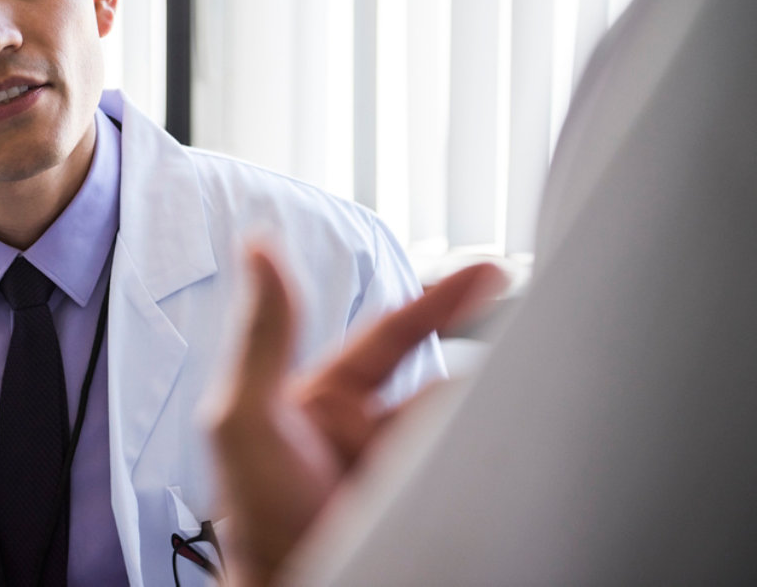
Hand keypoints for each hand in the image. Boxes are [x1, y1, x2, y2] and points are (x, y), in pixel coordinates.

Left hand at [207, 245, 505, 586]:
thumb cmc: (255, 519)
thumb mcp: (246, 417)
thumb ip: (262, 335)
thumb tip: (258, 247)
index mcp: (330, 398)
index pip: (393, 334)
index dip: (440, 298)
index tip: (489, 271)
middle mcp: (372, 431)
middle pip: (445, 383)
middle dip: (480, 370)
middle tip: (521, 356)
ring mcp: (406, 471)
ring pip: (465, 428)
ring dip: (484, 421)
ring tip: (499, 422)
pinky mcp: (434, 506)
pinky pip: (476, 475)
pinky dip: (494, 464)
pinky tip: (500, 463)